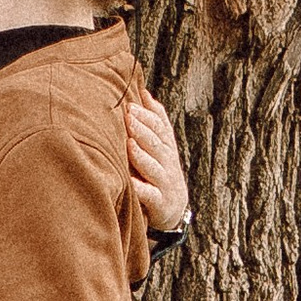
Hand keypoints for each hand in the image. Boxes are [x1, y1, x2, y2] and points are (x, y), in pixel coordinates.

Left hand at [126, 87, 189, 235]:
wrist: (173, 209)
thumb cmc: (160, 171)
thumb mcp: (160, 145)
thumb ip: (154, 120)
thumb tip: (144, 92)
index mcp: (167, 147)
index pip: (160, 127)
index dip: (147, 116)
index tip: (130, 105)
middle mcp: (169, 163)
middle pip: (157, 143)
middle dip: (142, 129)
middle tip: (127, 116)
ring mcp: (166, 183)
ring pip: (154, 167)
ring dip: (142, 156)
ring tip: (129, 144)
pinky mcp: (161, 203)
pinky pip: (150, 196)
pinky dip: (140, 189)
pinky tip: (129, 182)